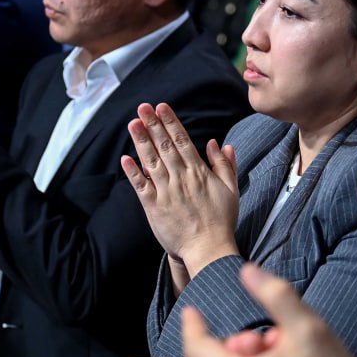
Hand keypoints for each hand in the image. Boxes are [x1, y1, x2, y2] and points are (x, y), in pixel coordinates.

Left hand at [121, 102, 240, 279]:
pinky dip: (133, 172)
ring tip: (133, 123)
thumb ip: (225, 165)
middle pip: (165, 146)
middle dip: (153, 124)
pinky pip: (141, 186)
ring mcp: (166, 192)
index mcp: (199, 172)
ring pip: (151, 161)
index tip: (161, 108)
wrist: (209, 249)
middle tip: (142, 107)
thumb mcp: (231, 190)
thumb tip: (218, 143)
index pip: (182, 141)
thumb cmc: (221, 221)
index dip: (170, 123)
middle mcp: (181, 178)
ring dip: (141, 141)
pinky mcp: (154, 207)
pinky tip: (126, 157)